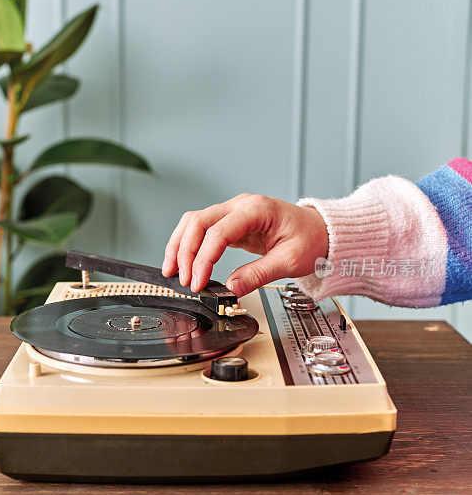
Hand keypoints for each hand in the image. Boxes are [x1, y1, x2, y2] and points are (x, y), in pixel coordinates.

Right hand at [162, 193, 328, 296]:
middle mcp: (241, 206)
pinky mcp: (231, 224)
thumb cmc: (311, 240)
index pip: (218, 231)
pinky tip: (183, 263)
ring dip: (180, 246)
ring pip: (194, 223)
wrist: (322, 232)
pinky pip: (202, 231)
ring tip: (173, 271)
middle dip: (184, 251)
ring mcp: (234, 213)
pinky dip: (189, 246)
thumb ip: (259, 274)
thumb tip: (231, 288)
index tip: (197, 281)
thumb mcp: (290, 261)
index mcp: (257, 209)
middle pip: (198, 222)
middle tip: (182, 279)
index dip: (204, 258)